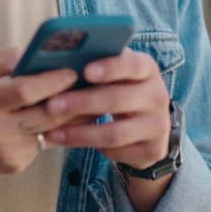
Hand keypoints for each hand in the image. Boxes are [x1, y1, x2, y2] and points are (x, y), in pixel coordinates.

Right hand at [0, 48, 77, 178]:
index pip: (25, 90)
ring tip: (90, 102)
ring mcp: (5, 151)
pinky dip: (54, 133)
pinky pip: (42, 146)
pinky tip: (64, 123)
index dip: (53, 81)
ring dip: (72, 119)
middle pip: (45, 115)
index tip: (73, 72)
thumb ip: (9, 58)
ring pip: (49, 133)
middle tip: (92, 87)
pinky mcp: (13, 166)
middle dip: (72, 100)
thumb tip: (43, 54)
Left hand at [40, 48, 170, 169]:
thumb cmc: (120, 89)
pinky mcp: (153, 150)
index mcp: (147, 69)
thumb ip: (97, 65)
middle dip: (82, 103)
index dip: (110, 68)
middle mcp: (157, 95)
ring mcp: (158, 125)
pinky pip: (116, 152)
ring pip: (114, 133)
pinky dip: (90, 147)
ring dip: (80, 133)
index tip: (85, 71)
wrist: (150, 124)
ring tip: (52, 132)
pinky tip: (70, 142)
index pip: (132, 65)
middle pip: (118, 100)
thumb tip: (60, 60)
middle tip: (51, 105)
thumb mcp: (116, 74)